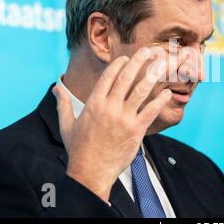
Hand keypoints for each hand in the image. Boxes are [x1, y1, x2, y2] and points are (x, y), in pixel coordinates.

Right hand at [52, 47, 172, 201]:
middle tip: (147, 51)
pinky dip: (160, 101)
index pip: (108, 77)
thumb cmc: (78, 149)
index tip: (127, 57)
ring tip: (160, 64)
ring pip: (141, 91)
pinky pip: (151, 112)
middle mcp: (109, 108)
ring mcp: (124, 119)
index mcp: (93, 104)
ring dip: (152, 75)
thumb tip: (56, 88)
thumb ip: (63, 104)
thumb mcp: (66, 125)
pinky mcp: (136, 131)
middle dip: (138, 62)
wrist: (91, 173)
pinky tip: (167, 93)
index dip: (119, 64)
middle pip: (126, 78)